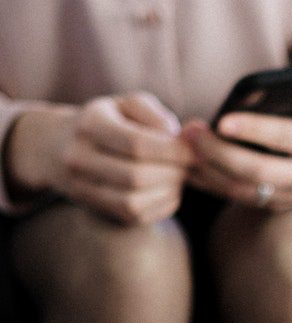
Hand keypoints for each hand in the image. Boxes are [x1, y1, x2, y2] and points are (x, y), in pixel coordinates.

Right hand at [4, 93, 191, 222]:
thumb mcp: (128, 105)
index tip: (198, 150)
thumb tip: (185, 137)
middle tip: (190, 166)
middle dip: (173, 173)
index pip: (136, 144)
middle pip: (136, 177)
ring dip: (167, 193)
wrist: (61, 147)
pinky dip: (160, 206)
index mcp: (90, 124)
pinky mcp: (97, 210)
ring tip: (179, 177)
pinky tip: (168, 190)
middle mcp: (79, 158)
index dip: (173, 151)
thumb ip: (156, 116)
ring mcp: (83, 189)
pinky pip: (135, 217)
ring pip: (134, 203)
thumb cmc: (109, 121)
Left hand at [182, 17, 291, 209]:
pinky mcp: (276, 204)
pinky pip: (239, 199)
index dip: (255, 131)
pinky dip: (213, 184)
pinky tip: (189, 165)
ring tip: (185, 145)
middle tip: (191, 132)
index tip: (222, 119)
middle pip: (261, 172)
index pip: (288, 139)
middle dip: (222, 153)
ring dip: (212, 170)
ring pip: (246, 191)